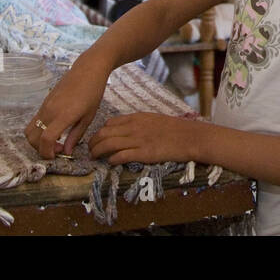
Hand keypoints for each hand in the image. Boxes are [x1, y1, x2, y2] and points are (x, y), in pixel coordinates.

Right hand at [23, 62, 106, 159]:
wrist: (88, 69)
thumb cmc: (93, 92)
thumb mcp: (89, 117)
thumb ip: (76, 136)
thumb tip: (66, 152)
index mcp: (63, 115)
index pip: (46, 139)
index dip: (47, 153)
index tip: (56, 156)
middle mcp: (50, 111)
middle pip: (32, 138)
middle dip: (41, 149)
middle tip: (58, 149)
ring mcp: (45, 105)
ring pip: (30, 130)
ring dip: (38, 140)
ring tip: (55, 140)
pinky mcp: (44, 102)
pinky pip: (35, 121)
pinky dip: (39, 131)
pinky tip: (55, 129)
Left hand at [88, 112, 205, 165]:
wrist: (190, 136)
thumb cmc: (174, 129)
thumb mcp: (153, 120)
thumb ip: (138, 124)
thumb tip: (124, 130)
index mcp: (136, 118)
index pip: (109, 123)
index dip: (99, 132)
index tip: (96, 140)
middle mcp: (134, 127)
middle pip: (104, 133)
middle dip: (93, 142)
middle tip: (89, 150)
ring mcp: (138, 140)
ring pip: (109, 144)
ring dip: (98, 151)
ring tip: (93, 157)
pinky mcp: (144, 153)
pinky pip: (121, 155)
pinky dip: (112, 159)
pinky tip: (110, 162)